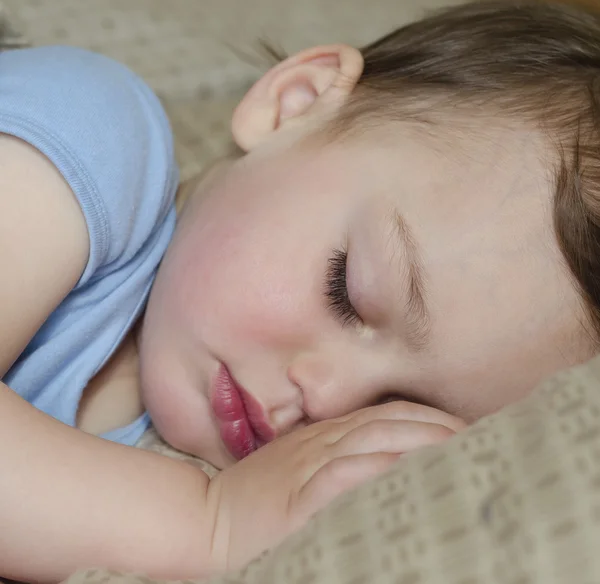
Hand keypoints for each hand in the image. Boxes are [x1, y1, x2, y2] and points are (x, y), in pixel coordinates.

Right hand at [207, 401, 464, 570]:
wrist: (207, 519)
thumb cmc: (255, 499)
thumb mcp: (297, 468)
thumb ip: (336, 460)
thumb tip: (385, 463)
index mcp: (325, 437)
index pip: (386, 412)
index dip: (425, 415)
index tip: (460, 426)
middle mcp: (322, 444)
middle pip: (389, 422)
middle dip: (435, 425)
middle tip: (475, 436)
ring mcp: (309, 468)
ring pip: (373, 441)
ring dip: (418, 441)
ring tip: (458, 449)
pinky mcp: (297, 498)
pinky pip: (342, 475)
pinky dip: (376, 469)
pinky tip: (404, 472)